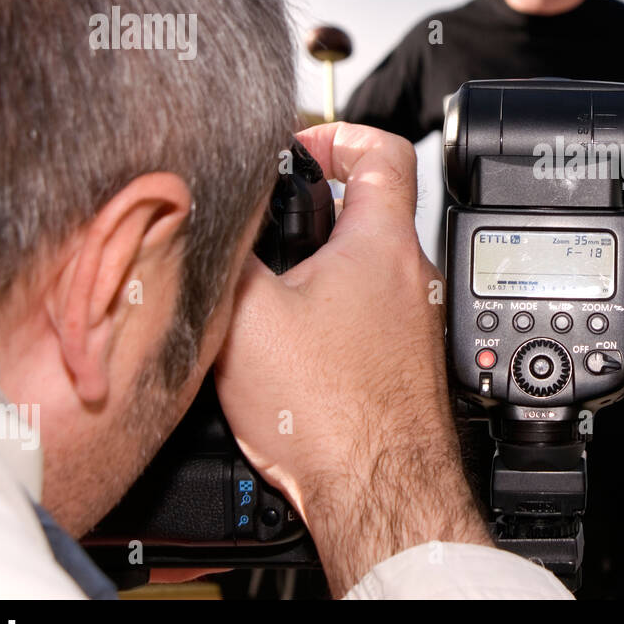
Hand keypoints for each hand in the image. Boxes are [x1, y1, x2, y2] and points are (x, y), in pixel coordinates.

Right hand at [214, 122, 490, 596]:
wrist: (375, 489)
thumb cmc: (330, 410)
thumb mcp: (247, 314)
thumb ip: (228, 254)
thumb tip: (209, 218)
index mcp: (381, 244)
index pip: (382, 149)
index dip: (337, 135)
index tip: (302, 148)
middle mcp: (411, 278)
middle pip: (367, 214)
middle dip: (312, 215)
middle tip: (269, 231)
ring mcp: (414, 324)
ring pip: (364, 272)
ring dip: (319, 274)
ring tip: (270, 297)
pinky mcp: (406, 365)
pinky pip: (368, 320)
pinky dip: (332, 320)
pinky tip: (293, 351)